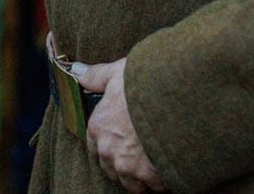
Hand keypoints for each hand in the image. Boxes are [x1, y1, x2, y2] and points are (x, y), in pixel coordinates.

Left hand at [79, 57, 167, 191]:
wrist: (177, 95)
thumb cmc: (147, 82)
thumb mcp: (119, 72)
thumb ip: (97, 76)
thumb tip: (76, 72)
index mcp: (98, 126)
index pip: (94, 146)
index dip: (110, 143)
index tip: (123, 139)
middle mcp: (108, 150)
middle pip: (111, 167)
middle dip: (125, 162)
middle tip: (142, 151)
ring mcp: (128, 165)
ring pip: (131, 182)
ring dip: (141, 176)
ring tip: (156, 164)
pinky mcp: (150, 174)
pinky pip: (153, 187)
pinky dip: (160, 182)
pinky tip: (168, 169)